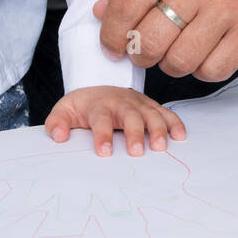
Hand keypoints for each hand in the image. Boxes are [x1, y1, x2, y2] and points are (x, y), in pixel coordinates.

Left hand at [45, 86, 185, 156]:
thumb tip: (58, 136)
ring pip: (151, 113)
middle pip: (130, 115)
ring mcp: (138, 103)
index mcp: (99, 105)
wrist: (100, 84)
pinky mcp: (151, 106)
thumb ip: (57, 122)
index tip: (104, 152)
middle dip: (134, 132)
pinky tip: (180, 136)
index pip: (100, 118)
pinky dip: (175, 122)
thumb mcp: (65, 109)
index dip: (102, 134)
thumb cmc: (84, 105)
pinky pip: (166, 112)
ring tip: (161, 147)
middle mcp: (121, 102)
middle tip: (137, 152)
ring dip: (157, 129)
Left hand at [94, 0, 237, 83]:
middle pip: (148, 40)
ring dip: (171, 63)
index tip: (110, 44)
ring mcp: (228, 7)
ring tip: (177, 49)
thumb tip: (101, 12)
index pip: (124, 4)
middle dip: (139, 53)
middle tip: (144, 50)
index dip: (110, 33)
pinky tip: (204, 52)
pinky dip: (202, 69)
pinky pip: (212, 71)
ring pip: (178, 62)